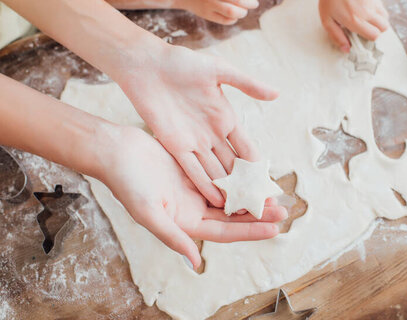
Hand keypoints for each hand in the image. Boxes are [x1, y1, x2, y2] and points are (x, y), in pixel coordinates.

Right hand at [98, 125, 286, 269]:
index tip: (275, 229)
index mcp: (185, 222)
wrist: (115, 151)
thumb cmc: (127, 183)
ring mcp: (196, 188)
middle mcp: (194, 208)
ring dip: (252, 194)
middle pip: (233, 214)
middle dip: (258, 213)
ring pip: (232, 195)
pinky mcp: (195, 169)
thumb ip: (173, 237)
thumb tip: (196, 263)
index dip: (250, 231)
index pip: (225, 231)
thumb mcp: (149, 213)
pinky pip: (224, 175)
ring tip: (275, 193)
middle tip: (284, 210)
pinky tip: (257, 172)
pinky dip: (240, 176)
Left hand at [117, 45, 278, 207]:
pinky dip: (205, 185)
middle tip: (260, 206)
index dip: (258, 168)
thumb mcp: (219, 70)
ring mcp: (194, 142)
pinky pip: (192, 170)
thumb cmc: (184, 63)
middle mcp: (212, 134)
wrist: (148, 66)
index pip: (247, 149)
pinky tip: (216, 200)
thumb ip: (247, 84)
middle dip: (246, 186)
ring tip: (241, 209)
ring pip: (215, 171)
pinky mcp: (175, 145)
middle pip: (233, 165)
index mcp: (226, 117)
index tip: (270, 185)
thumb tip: (277, 94)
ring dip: (227, 190)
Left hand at [318, 0, 388, 51]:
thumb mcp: (327, 22)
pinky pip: (384, 10)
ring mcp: (372, 3)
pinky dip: (380, 15)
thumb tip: (347, 50)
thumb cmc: (329, 2)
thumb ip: (337, 37)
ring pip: (386, 19)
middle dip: (377, 31)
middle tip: (365, 29)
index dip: (369, 38)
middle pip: (384, 28)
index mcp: (354, 20)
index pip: (374, 35)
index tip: (362, 35)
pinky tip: (369, 13)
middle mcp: (366, 12)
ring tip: (368, 22)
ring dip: (379, 23)